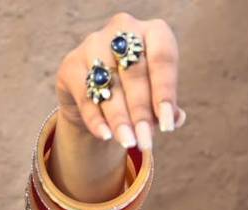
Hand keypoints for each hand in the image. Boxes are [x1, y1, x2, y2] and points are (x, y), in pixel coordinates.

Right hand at [55, 13, 184, 148]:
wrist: (101, 97)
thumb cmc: (141, 95)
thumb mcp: (158, 100)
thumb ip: (169, 109)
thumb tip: (176, 118)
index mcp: (153, 34)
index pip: (162, 59)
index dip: (165, 92)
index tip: (167, 124)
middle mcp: (123, 29)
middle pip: (134, 73)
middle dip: (141, 111)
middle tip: (146, 140)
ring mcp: (93, 43)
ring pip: (109, 84)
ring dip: (120, 117)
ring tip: (128, 142)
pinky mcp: (71, 65)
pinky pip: (85, 95)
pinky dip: (96, 118)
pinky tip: (106, 136)